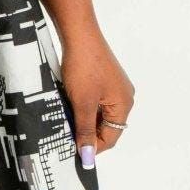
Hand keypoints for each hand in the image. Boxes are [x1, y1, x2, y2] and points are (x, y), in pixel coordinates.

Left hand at [56, 20, 134, 161]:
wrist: (79, 33)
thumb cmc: (83, 66)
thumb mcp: (82, 103)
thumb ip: (85, 131)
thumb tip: (88, 156)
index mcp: (124, 105)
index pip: (111, 137)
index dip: (92, 147)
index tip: (73, 152)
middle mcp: (124, 97)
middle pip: (107, 127)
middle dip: (87, 133)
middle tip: (66, 136)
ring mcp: (115, 87)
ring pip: (99, 114)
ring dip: (84, 120)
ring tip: (66, 119)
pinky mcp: (105, 79)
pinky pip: (96, 101)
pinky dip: (83, 107)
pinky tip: (69, 104)